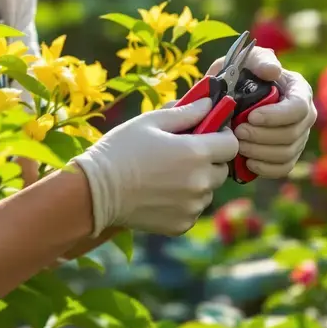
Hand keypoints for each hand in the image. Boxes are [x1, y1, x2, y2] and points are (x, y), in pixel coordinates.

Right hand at [67, 98, 238, 237]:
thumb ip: (186, 112)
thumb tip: (210, 103)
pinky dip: (184, 201)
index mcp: (196, 153)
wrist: (95, 191)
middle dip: (209, 159)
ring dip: (196, 181)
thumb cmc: (120, 150)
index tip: (208, 133)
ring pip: (208, 190)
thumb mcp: (150, 121)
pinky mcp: (182, 224)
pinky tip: (160, 193)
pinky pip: (193, 208)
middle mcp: (200, 182)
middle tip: (182, 154)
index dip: (222, 136)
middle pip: (222, 169)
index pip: (231, 144)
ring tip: (166, 175)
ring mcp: (192, 206)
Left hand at [206, 47, 317, 178]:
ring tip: (237, 144)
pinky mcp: (288, 154)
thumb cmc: (241, 74)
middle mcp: (305, 115)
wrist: (231, 97)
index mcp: (299, 90)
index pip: (299, 108)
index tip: (251, 116)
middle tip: (237, 132)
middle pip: (292, 134)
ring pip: (287, 153)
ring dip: (260, 152)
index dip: (276, 116)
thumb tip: (273, 71)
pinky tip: (247, 161)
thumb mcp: (246, 61)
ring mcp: (298, 137)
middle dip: (262, 136)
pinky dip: (265, 168)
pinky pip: (283, 168)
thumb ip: (259, 60)